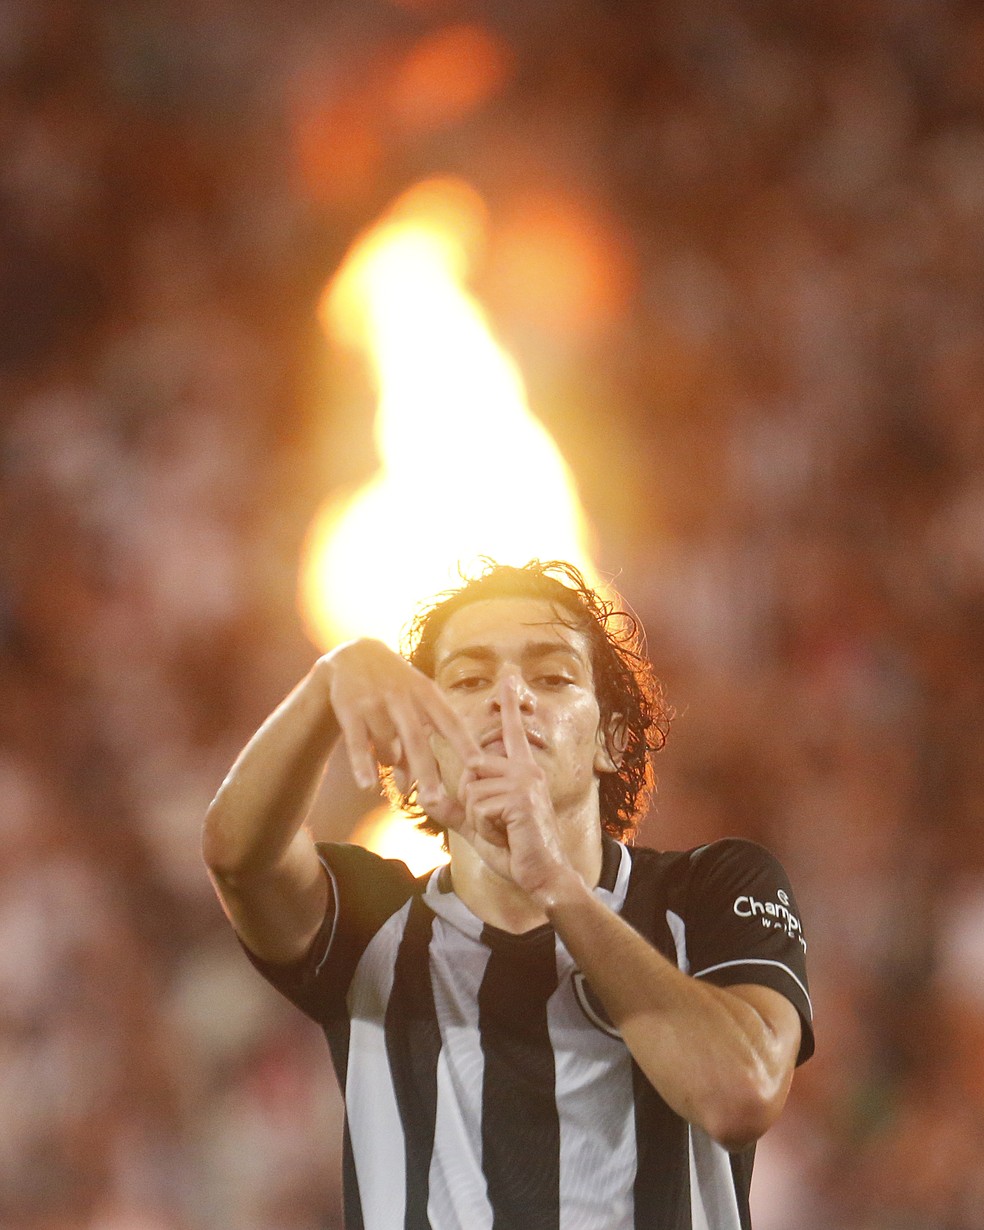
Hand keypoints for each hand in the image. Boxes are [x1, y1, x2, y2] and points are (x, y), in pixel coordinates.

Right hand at [323, 640, 479, 805]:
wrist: (352, 655)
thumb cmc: (393, 687)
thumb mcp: (413, 703)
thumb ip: (415, 743)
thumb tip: (413, 787)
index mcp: (426, 692)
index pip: (449, 720)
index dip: (464, 743)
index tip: (478, 766)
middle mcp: (402, 695)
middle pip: (417, 739)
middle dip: (426, 772)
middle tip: (435, 802)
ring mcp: (374, 701)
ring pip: (387, 744)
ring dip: (393, 765)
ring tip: (400, 782)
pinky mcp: (349, 708)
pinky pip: (357, 743)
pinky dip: (362, 765)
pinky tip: (367, 786)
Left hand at [447, 677, 571, 900]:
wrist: (543, 876)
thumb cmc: (516, 850)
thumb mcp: (478, 826)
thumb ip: (452, 808)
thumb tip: (424, 796)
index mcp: (520, 770)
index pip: (511, 733)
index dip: (508, 707)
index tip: (508, 680)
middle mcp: (525, 769)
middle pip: (471, 768)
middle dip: (472, 801)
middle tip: (498, 824)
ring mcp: (525, 781)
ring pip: (472, 790)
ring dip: (480, 818)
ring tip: (505, 831)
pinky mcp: (520, 797)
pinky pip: (479, 807)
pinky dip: (485, 828)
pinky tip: (508, 835)